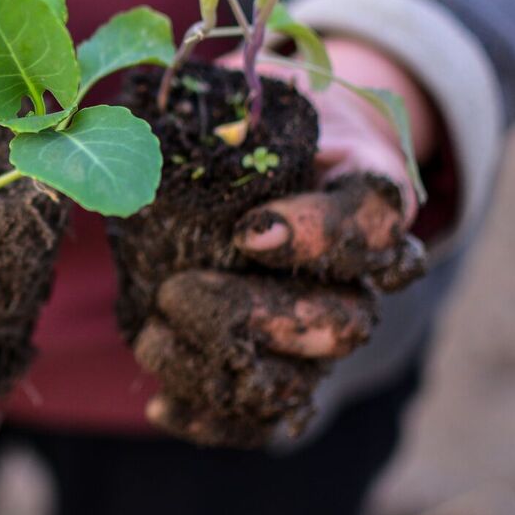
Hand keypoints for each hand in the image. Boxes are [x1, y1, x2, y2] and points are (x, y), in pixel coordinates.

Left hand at [137, 39, 433, 445]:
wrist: (278, 162)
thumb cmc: (261, 122)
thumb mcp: (250, 94)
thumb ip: (219, 103)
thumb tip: (144, 109)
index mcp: (366, 191)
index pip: (371, 223)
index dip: (315, 236)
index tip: (246, 231)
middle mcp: (362, 276)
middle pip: (341, 323)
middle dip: (251, 317)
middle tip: (177, 291)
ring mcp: (324, 332)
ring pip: (301, 382)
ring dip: (220, 369)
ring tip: (153, 335)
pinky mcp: (285, 370)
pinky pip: (266, 420)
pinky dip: (214, 419)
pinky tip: (161, 403)